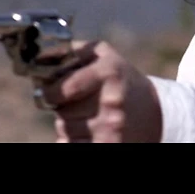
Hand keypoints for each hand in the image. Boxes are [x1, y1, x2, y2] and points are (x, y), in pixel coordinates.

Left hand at [39, 40, 162, 142]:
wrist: (155, 112)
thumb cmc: (122, 80)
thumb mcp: (105, 55)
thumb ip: (74, 50)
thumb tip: (40, 56)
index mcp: (109, 72)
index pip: (66, 87)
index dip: (51, 92)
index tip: (49, 93)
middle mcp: (111, 100)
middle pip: (62, 111)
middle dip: (63, 107)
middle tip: (77, 102)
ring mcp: (111, 126)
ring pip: (65, 129)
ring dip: (69, 124)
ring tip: (88, 115)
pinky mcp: (110, 144)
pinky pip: (70, 144)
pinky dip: (75, 140)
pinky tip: (90, 130)